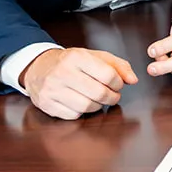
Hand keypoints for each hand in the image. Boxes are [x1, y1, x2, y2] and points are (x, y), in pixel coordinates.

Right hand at [20, 47, 138, 119]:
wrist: (38, 68)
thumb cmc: (72, 63)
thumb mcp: (95, 57)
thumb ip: (118, 66)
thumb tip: (133, 80)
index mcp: (77, 57)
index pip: (108, 74)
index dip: (119, 83)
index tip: (118, 84)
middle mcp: (63, 73)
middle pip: (99, 93)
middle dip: (112, 97)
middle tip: (113, 96)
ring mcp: (52, 90)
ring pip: (86, 106)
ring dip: (99, 106)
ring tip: (99, 100)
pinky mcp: (47, 104)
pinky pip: (73, 115)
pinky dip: (82, 112)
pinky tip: (83, 103)